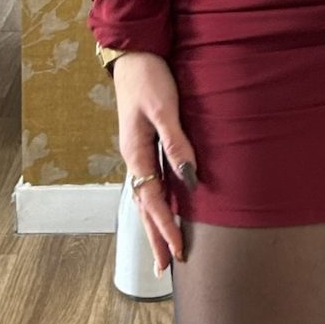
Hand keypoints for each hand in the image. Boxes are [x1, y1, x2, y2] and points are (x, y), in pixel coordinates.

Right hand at [114, 52, 195, 270]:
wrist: (134, 54)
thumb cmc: (149, 78)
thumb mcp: (163, 108)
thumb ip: (176, 142)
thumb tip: (189, 179)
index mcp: (135, 153)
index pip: (151, 201)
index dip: (164, 228)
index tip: (177, 252)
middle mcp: (134, 158)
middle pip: (143, 207)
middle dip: (154, 237)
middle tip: (164, 269)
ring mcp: (138, 153)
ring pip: (145, 197)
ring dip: (154, 224)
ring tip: (162, 250)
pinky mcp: (145, 144)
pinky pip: (150, 182)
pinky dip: (156, 203)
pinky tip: (164, 210)